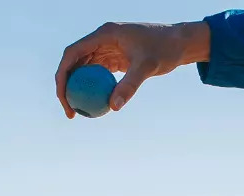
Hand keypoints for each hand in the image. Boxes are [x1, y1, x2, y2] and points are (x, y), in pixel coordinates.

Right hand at [56, 21, 210, 116]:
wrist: (180, 43)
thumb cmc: (165, 49)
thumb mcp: (148, 67)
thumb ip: (130, 85)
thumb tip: (113, 107)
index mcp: (104, 34)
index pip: (72, 53)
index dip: (63, 75)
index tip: (63, 97)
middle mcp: (102, 39)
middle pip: (74, 63)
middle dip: (66, 87)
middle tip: (70, 112)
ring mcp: (107, 49)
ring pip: (84, 71)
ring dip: (78, 90)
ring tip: (80, 114)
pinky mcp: (115, 59)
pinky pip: (98, 76)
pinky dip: (94, 91)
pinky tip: (95, 108)